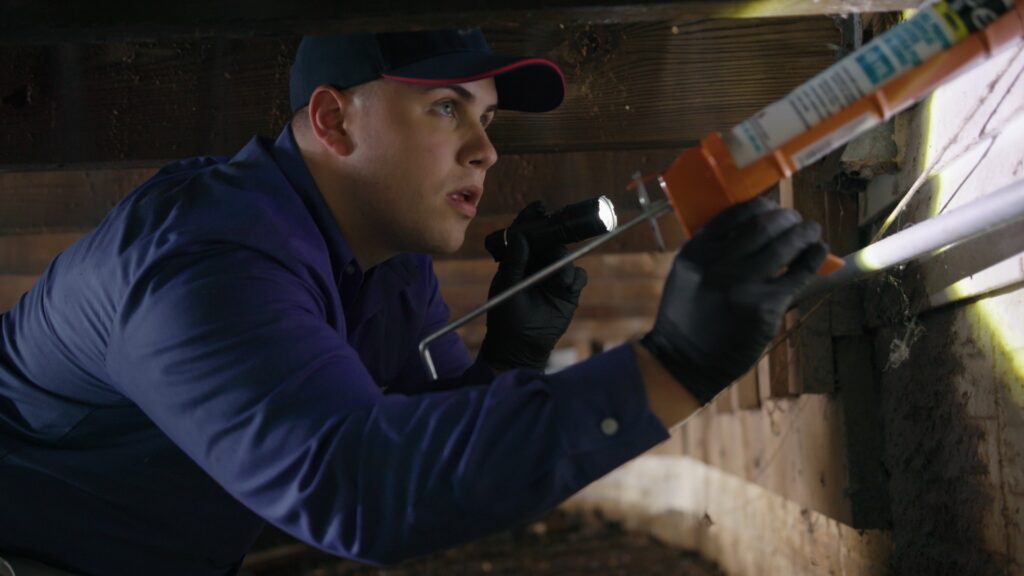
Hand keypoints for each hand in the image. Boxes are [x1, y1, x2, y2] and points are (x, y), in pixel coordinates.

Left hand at [479, 202, 587, 370]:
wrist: (520, 347)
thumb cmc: (505, 316)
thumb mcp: (506, 286)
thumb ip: (514, 261)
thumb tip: (520, 236)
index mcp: (520, 259)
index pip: (528, 234)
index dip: (534, 219)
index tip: (540, 208)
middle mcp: (538, 264)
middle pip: (552, 241)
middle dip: (556, 234)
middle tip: (560, 228)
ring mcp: (555, 277)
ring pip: (567, 257)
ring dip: (563, 263)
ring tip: (555, 279)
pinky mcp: (568, 292)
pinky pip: (578, 277)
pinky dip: (573, 279)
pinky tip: (563, 288)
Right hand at [640, 196, 826, 403]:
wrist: (683, 362)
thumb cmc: (688, 317)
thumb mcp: (686, 276)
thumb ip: (711, 252)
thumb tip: (754, 227)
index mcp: (695, 252)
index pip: (735, 214)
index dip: (761, 205)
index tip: (773, 207)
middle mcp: (717, 264)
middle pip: (764, 225)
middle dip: (787, 217)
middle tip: (796, 220)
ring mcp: (742, 285)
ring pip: (785, 244)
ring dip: (805, 232)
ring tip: (811, 231)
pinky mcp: (764, 306)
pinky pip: (798, 273)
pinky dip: (814, 257)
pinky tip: (818, 252)